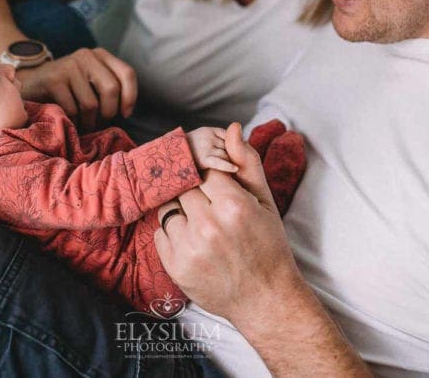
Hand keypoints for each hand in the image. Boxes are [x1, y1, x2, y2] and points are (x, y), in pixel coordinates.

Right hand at [17, 48, 136, 130]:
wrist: (30, 85)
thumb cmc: (67, 90)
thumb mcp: (91, 83)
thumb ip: (109, 89)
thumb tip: (127, 112)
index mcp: (100, 55)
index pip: (127, 73)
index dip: (130, 97)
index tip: (124, 114)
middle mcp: (86, 56)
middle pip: (111, 89)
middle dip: (108, 113)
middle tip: (99, 123)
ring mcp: (68, 66)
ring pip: (91, 104)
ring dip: (88, 122)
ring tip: (82, 124)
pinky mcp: (53, 80)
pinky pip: (72, 110)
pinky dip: (73, 122)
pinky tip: (69, 121)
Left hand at [155, 123, 303, 319]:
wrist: (265, 299)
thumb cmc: (269, 247)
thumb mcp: (265, 202)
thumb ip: (247, 163)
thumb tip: (232, 128)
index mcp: (233, 205)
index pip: (205, 169)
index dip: (210, 174)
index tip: (214, 183)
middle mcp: (208, 225)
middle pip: (183, 185)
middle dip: (194, 189)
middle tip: (206, 201)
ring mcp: (188, 247)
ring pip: (168, 206)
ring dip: (180, 208)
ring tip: (200, 220)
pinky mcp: (174, 266)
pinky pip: (159, 231)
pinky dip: (172, 230)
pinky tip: (192, 238)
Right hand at [185, 127, 236, 173]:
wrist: (170, 154)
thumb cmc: (188, 148)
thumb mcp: (201, 136)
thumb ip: (216, 137)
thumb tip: (236, 141)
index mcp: (208, 130)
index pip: (227, 136)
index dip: (231, 144)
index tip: (232, 152)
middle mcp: (208, 137)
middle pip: (228, 146)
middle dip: (230, 153)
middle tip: (231, 161)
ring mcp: (206, 148)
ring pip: (226, 155)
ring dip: (227, 161)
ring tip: (226, 168)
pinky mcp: (203, 160)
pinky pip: (220, 163)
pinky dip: (228, 166)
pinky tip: (235, 169)